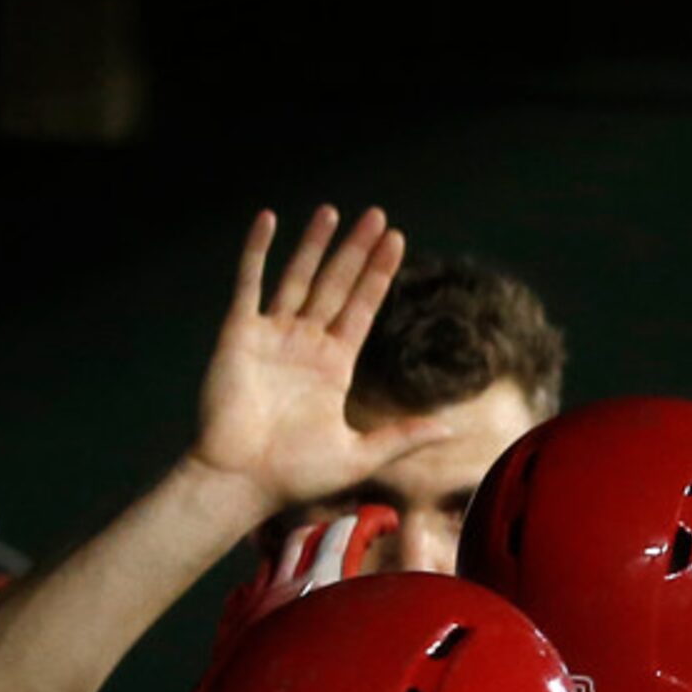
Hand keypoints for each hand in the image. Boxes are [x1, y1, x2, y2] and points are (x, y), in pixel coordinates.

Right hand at [189, 208, 449, 516]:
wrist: (241, 480)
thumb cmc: (295, 475)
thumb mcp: (359, 454)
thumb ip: (403, 438)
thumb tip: (452, 430)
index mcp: (334, 366)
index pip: (362, 308)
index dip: (379, 275)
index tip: (397, 241)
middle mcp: (305, 344)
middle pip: (337, 285)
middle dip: (357, 252)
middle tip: (378, 215)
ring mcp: (272, 336)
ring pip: (298, 278)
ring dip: (315, 244)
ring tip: (334, 211)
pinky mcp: (239, 334)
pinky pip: (249, 284)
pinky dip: (258, 251)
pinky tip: (269, 220)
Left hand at [215, 504, 400, 651]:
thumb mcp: (367, 648)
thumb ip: (385, 617)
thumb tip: (420, 606)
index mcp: (322, 587)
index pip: (347, 533)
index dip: (372, 519)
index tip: (388, 520)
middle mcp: (284, 588)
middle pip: (306, 535)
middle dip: (334, 528)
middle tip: (354, 535)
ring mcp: (254, 602)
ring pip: (275, 557)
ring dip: (298, 555)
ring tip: (316, 566)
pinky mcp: (235, 622)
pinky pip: (250, 587)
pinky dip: (268, 586)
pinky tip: (280, 603)